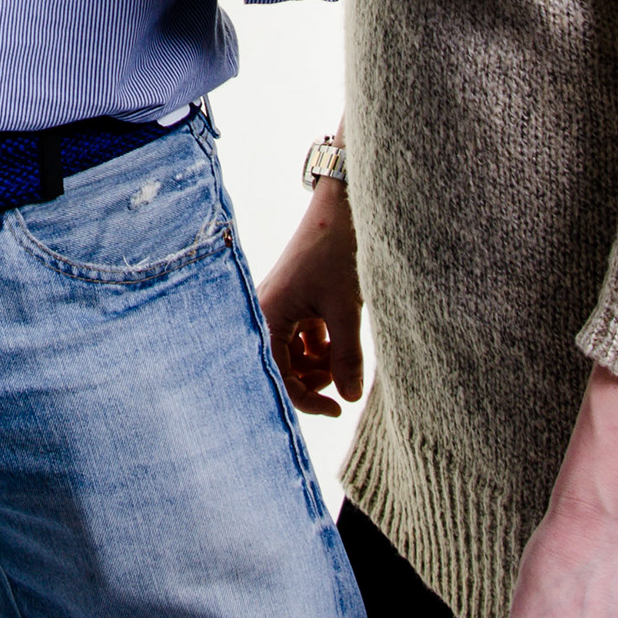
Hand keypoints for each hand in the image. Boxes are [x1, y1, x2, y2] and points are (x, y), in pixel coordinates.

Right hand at [258, 186, 363, 417]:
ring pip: (294, 354)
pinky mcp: (296, 301)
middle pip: (282, 368)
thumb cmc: (336, 253)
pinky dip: (322, 346)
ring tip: (344, 360)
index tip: (339, 409)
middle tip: (344, 380)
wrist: (342, 208)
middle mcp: (266, 313)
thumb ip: (347, 357)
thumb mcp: (345, 309)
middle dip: (312, 380)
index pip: (278, 376)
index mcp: (267, 315)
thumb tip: (351, 398)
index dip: (307, 400)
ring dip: (319, 364)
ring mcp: (281, 307)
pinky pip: (302, 337)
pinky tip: (341, 340)